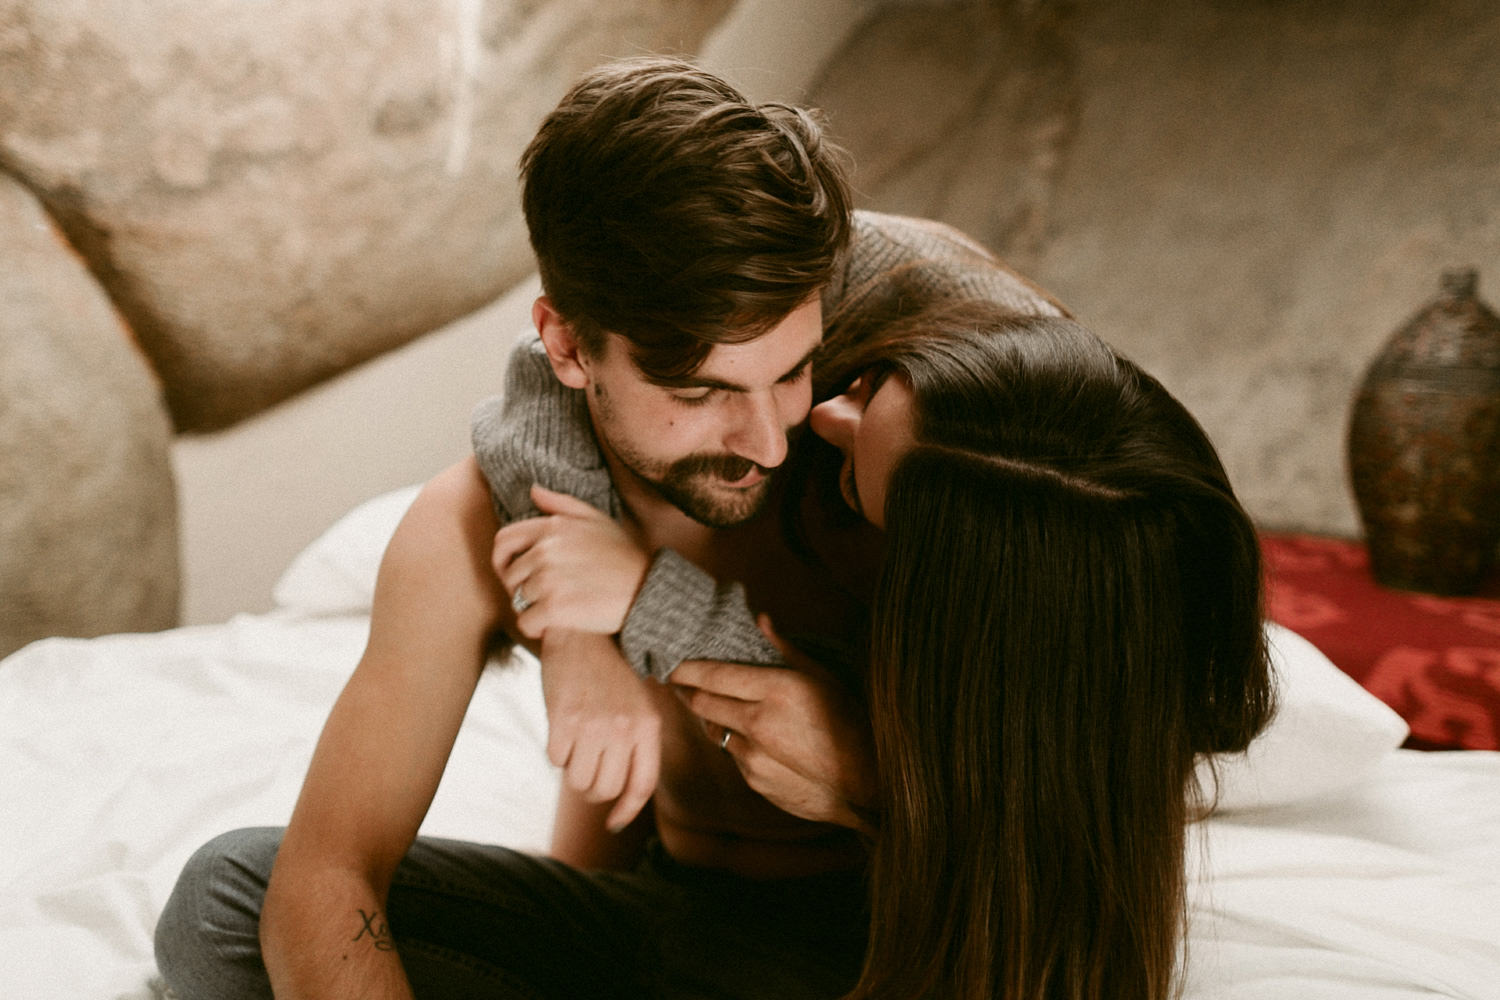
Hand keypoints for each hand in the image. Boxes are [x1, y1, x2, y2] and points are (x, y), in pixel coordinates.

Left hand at [493, 485, 650, 638]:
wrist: (649, 590)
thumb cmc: (624, 556)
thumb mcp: (597, 519)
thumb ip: (561, 504)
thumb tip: (533, 490)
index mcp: (552, 527)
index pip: (504, 541)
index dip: (503, 560)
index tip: (515, 574)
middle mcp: (546, 550)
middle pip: (510, 575)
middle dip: (520, 589)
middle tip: (541, 598)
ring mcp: (549, 579)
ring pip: (518, 600)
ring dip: (532, 609)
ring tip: (556, 610)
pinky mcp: (555, 608)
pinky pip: (527, 623)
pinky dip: (537, 630)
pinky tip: (555, 626)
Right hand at [539, 630, 660, 832]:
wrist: (582, 634)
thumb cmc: (611, 673)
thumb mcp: (639, 704)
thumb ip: (637, 743)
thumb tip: (624, 796)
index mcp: (648, 725)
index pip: (642, 784)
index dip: (628, 811)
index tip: (614, 823)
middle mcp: (624, 728)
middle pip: (606, 789)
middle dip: (592, 790)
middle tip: (586, 772)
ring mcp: (593, 725)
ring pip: (578, 780)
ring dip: (572, 773)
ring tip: (574, 749)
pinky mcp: (562, 719)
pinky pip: (555, 760)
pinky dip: (556, 753)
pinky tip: (561, 732)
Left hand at [670, 617, 877, 831]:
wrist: (867, 784)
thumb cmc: (851, 723)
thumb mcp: (824, 678)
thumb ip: (785, 649)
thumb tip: (761, 620)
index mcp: (777, 691)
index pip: (714, 675)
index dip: (687, 669)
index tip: (674, 663)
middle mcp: (759, 723)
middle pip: (703, 703)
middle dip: (688, 691)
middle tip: (681, 681)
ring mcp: (754, 756)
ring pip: (714, 730)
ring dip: (711, 718)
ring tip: (716, 705)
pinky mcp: (755, 780)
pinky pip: (732, 755)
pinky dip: (735, 742)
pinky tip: (752, 736)